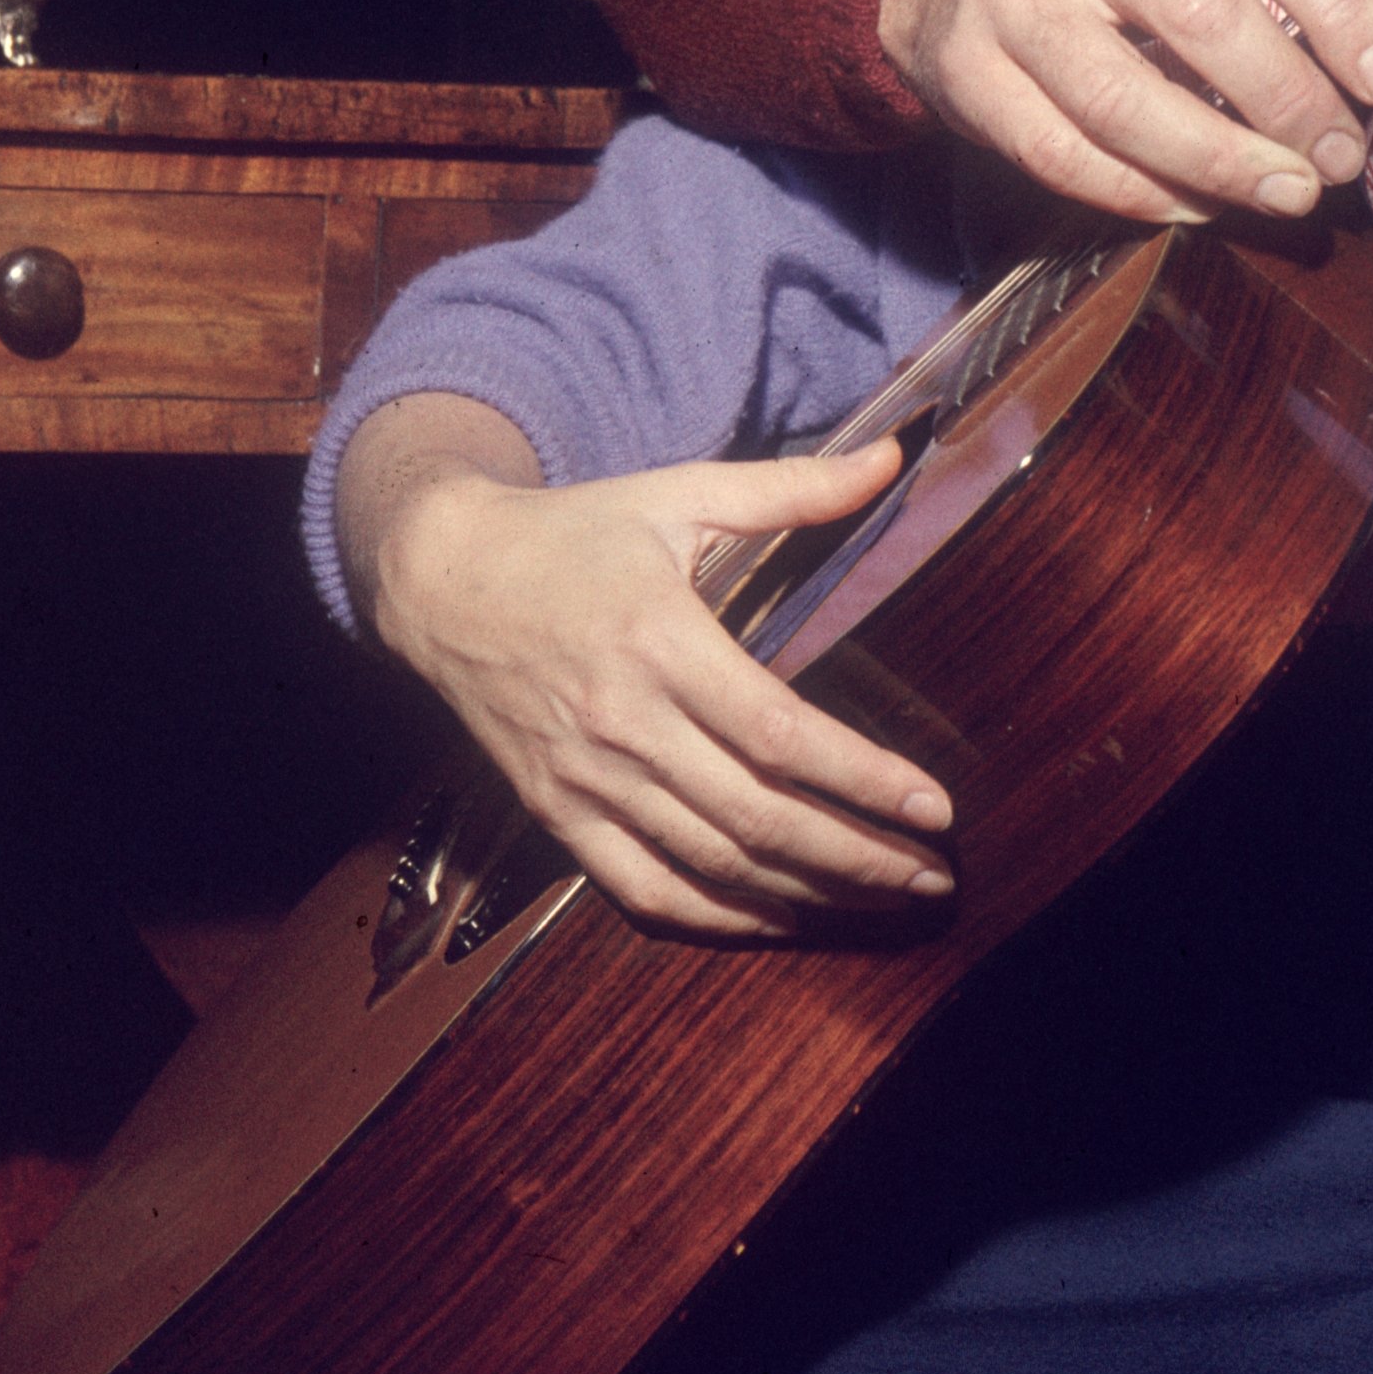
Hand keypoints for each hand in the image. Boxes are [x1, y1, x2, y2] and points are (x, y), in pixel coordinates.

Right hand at [346, 400, 958, 940]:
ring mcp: (584, 779)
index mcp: (660, 641)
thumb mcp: (680, 495)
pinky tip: (780, 918)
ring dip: (804, 894)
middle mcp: (622, 722)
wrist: (437, 578)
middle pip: (756, 817)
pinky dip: (715, 917)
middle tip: (931, 879)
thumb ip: (793, 489)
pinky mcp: (555, 813)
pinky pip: (641, 889)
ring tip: (881, 903)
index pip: (780, 734)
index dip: (863, 780)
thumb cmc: (572, 533)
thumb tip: (893, 456)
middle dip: (856, 857)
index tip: (935, 809)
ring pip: (710, 863)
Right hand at [878, 0, 1372, 225]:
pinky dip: (1140, 192)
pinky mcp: (968, 71)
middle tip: (1343, 157)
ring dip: (1222, 162)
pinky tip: (1198, 206)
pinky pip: (1061, 153)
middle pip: (1202, 20)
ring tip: (1289, 192)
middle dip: (1292, 102)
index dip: (1340, 11)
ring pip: (1124, 101)